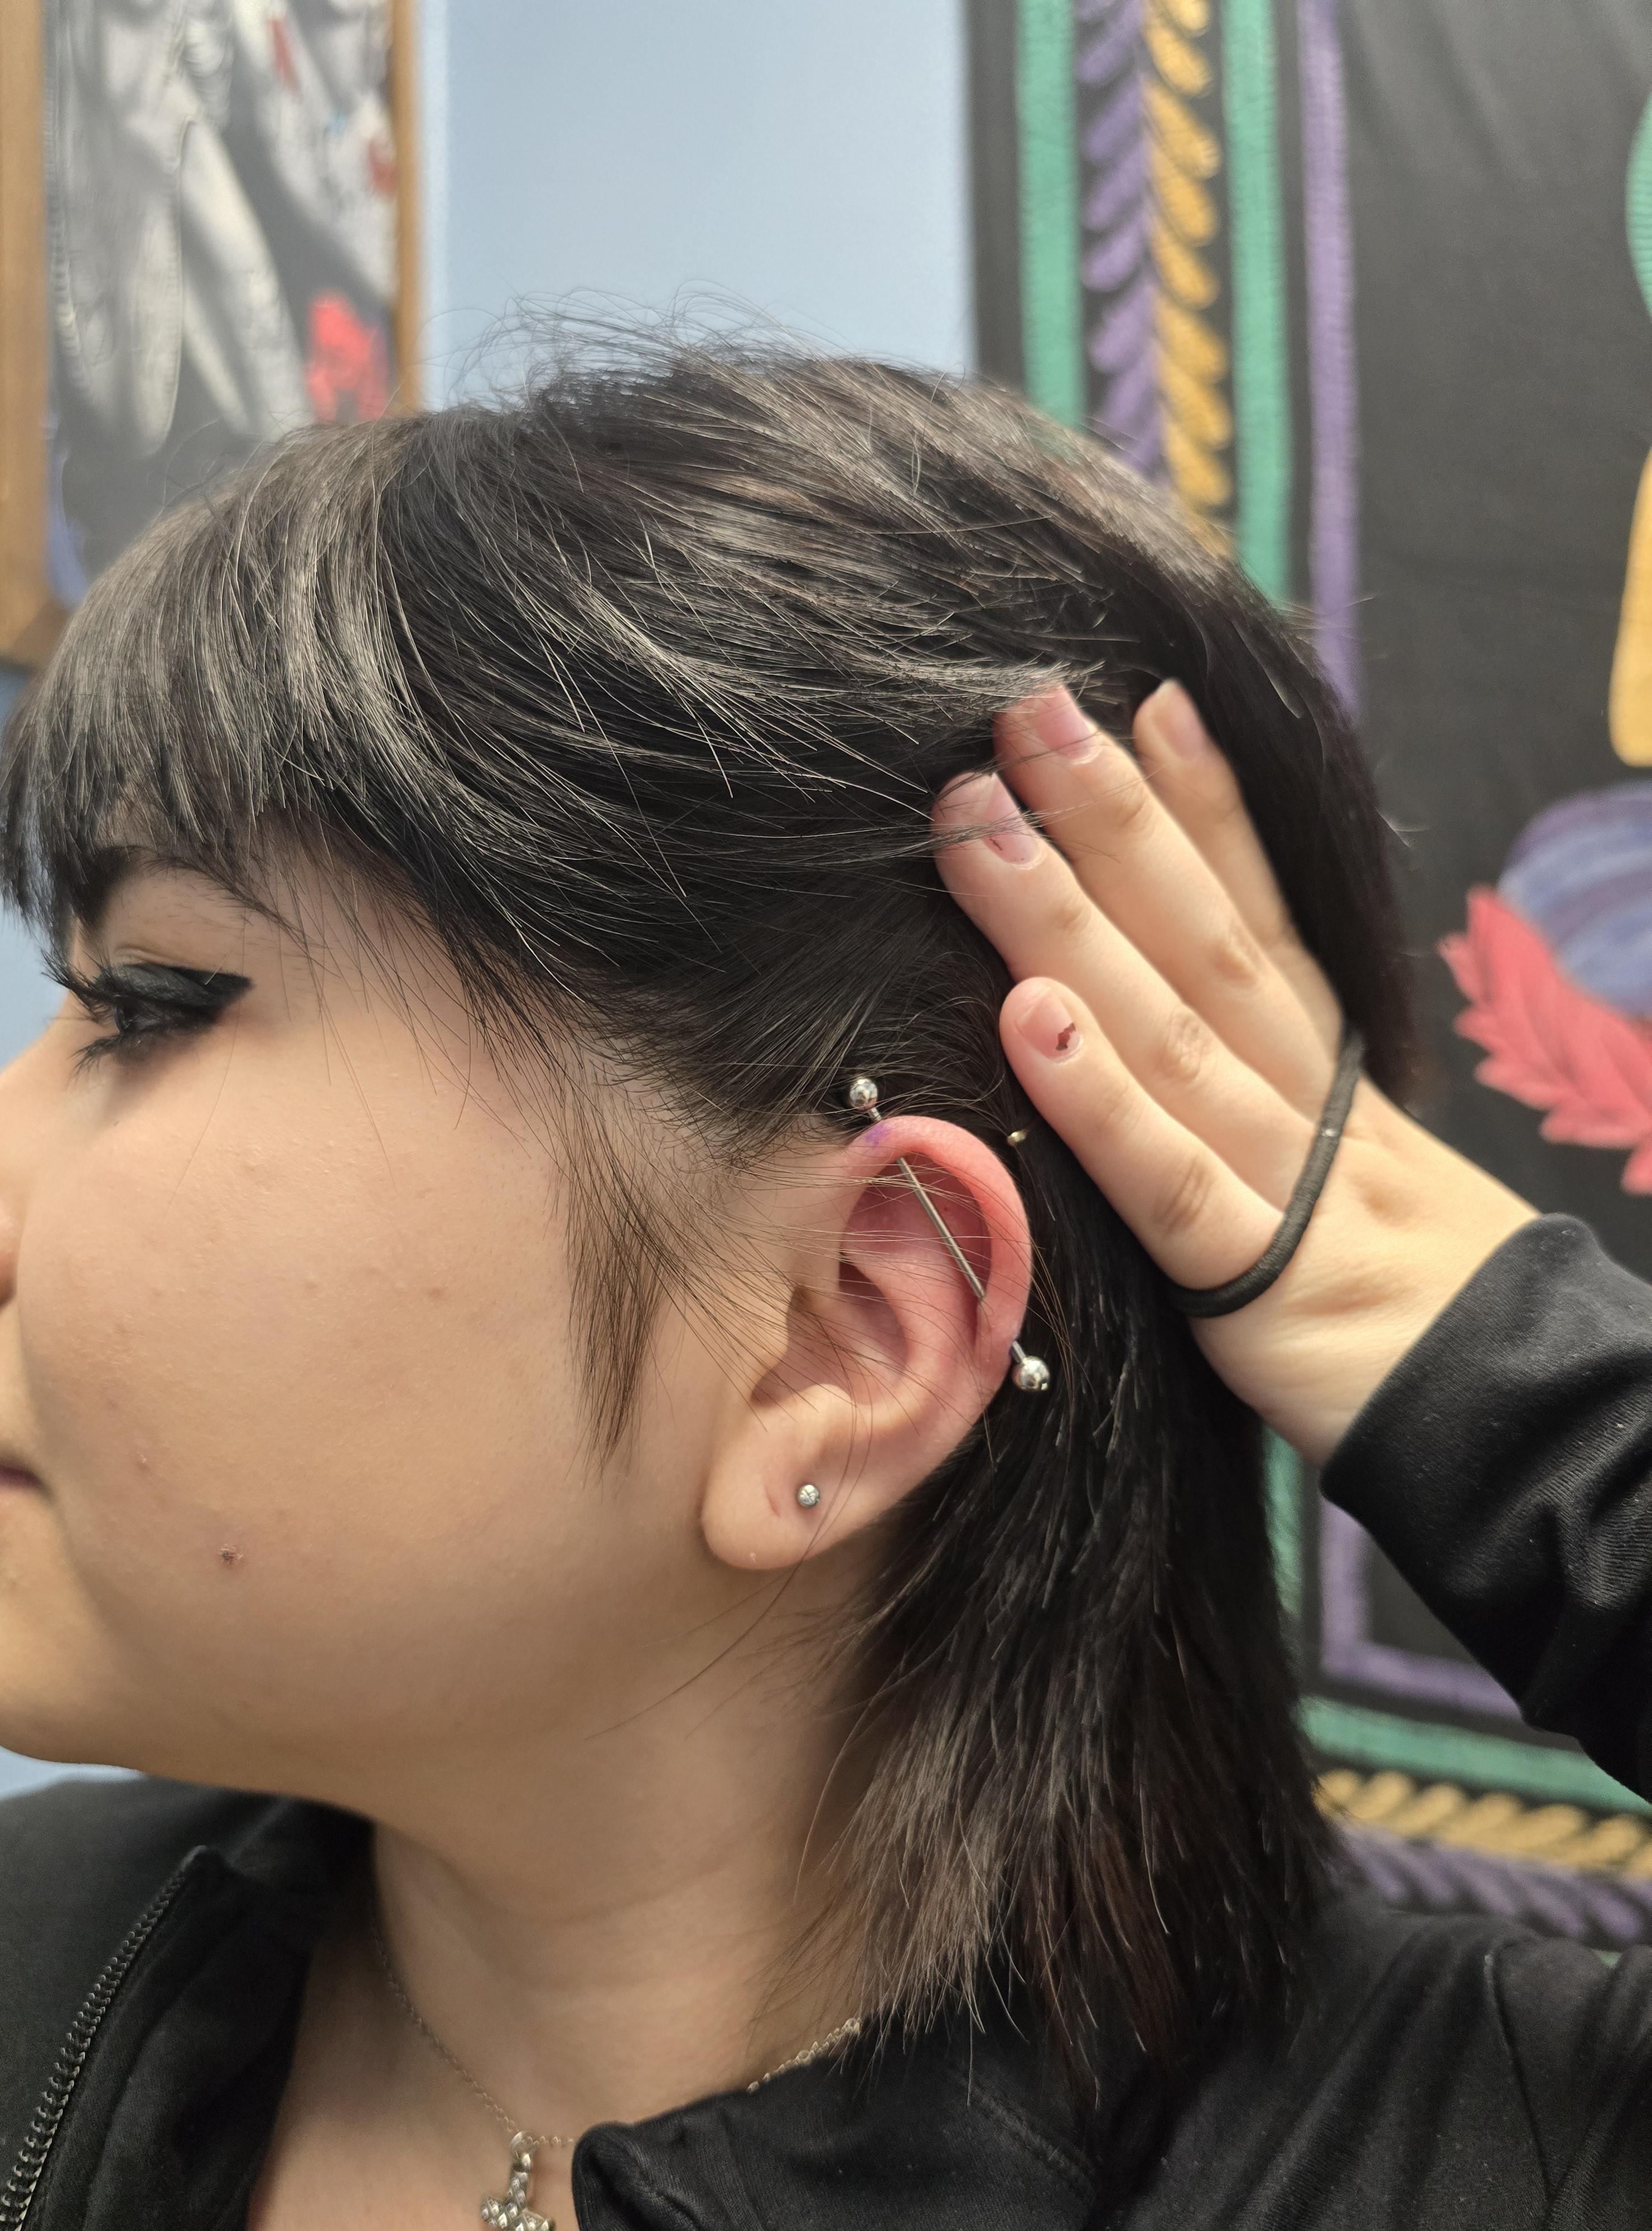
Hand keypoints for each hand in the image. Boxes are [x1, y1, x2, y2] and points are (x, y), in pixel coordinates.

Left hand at [932, 683, 1536, 1464]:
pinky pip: (1170, 1183)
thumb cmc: (1431, 1316)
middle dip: (1115, 820)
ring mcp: (1290, 1189)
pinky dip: (1101, 1099)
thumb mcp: (1363, 1188)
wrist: (1546, 1436)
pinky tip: (1029, 1018)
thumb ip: (1283, 1111)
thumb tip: (1194, 1030)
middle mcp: (1312, 1109)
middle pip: (1205, 940)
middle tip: (1028, 710)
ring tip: (985, 825)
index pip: (1266, 920)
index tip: (1149, 701)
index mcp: (1334, 1086)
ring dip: (1071, 921)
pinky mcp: (1261, 1288)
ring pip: (1171, 1029)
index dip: (1209, 808)